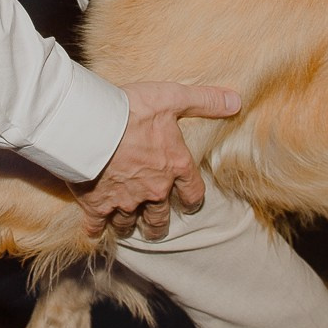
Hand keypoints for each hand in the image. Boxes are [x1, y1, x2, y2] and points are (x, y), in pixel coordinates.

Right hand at [73, 81, 242, 240]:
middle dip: (158, 223)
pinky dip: (95, 229)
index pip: (192, 192)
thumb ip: (205, 101)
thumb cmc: (133, 110)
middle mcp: (153, 189)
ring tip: (127, 227)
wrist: (91, 125)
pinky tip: (94, 230)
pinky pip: (96, 225)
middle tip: (156, 227)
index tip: (189, 205)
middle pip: (159, 217)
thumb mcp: (173, 97)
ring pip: (128, 223)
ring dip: (128, 225)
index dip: (191, 200)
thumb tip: (236, 101)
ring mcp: (124, 200)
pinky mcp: (97, 204)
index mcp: (174, 166)